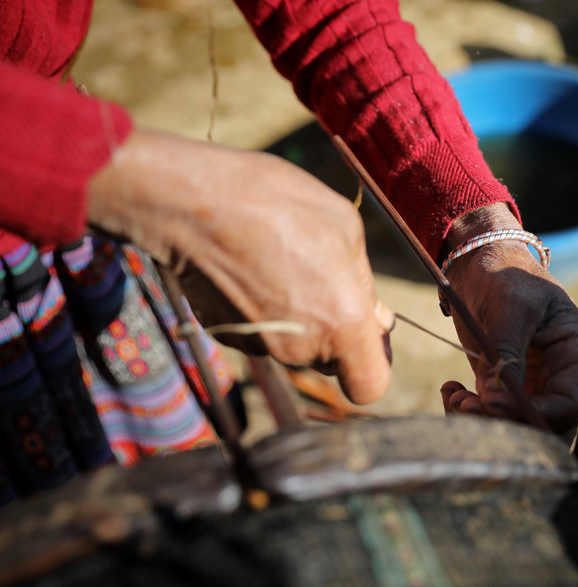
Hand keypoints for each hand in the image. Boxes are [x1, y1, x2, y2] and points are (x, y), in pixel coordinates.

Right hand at [87, 129, 393, 403]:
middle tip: (322, 276)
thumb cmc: (277, 203)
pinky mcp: (227, 337)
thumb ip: (365, 283)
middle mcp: (301, 348)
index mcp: (343, 323)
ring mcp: (260, 347)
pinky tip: (254, 269)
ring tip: (283, 262)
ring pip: (296, 345)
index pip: (369, 386)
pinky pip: (262, 333)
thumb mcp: (344, 227)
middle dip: (335, 329)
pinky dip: (263, 311)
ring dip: (299, 316)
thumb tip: (377, 317)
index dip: (372, 363)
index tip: (366, 331)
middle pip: (331, 360)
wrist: (192, 200)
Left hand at [439, 204, 577, 442]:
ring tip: (456, 398)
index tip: (492, 403)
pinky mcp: (507, 388)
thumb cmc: (505, 276)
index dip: (534, 413)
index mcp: (577, 352)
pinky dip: (472, 412)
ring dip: (485, 423)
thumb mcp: (509, 309)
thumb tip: (494, 403)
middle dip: (508, 425)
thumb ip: (506, 355)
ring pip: (520, 427)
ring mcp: (536, 385)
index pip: (569, 405)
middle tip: (469, 407)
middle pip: (548, 427)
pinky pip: (496, 416)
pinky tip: (452, 391)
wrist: (480, 264)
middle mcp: (562, 376)